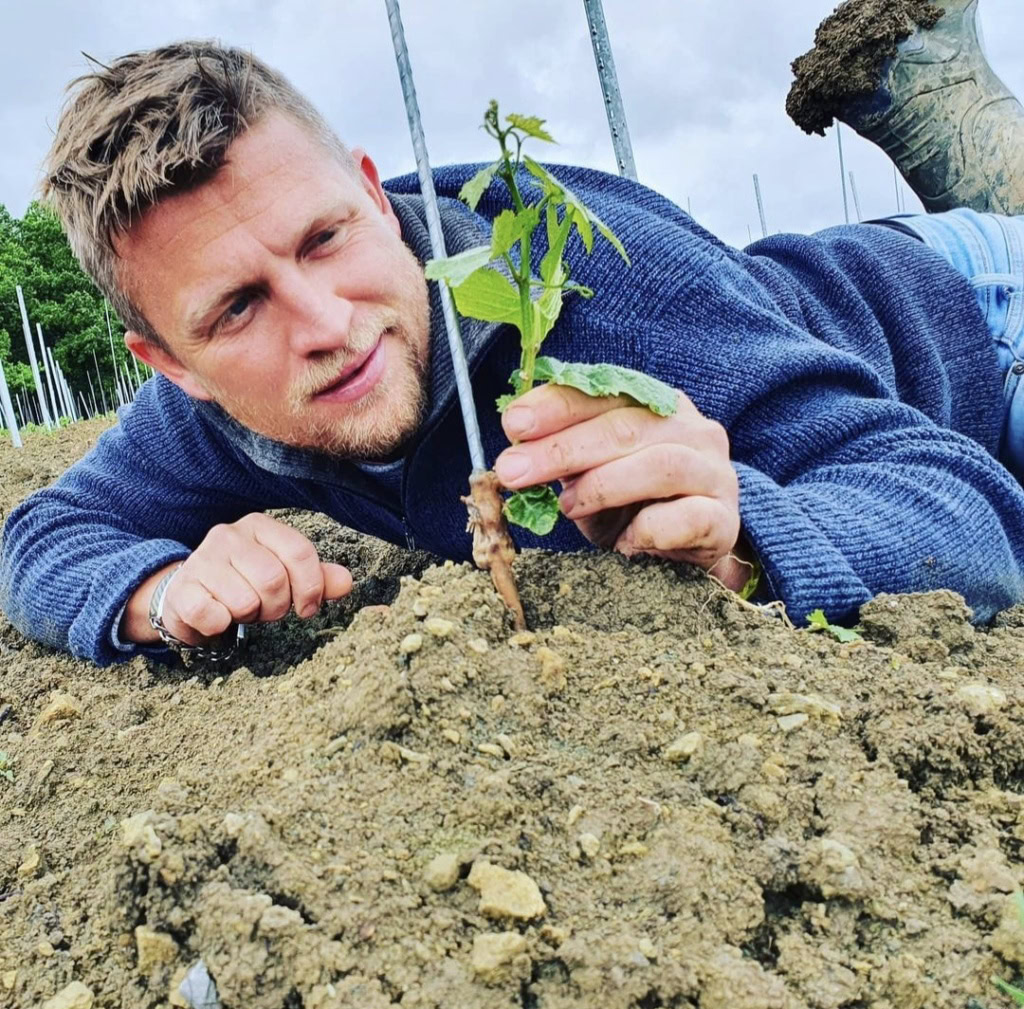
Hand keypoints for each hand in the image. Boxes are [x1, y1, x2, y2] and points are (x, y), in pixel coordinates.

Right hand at [121, 513, 352, 644]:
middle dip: (276, 607)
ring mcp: (202, 560)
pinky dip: (220, 626)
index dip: (311, 587)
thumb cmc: (245, 583)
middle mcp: (229, 535)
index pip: (300, 552)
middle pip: (274, 580)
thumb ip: (317, 578)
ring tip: (239, 609)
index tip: (307, 608)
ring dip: (248, 617)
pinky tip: (217, 617)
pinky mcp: (182, 588)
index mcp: (260, 527)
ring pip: (245, 601)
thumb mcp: (285, 576)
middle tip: (265, 609)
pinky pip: (213, 616)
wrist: (190, 594)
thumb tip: (346, 582)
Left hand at [494, 384, 752, 590]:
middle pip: (626, 426)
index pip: (604, 392)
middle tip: (514, 471)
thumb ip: (561, 455)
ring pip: (661, 464)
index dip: (555, 405)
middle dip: (562, 448)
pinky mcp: (723, 520)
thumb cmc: (633, 505)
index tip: (513, 424)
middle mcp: (692, 430)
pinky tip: (622, 544)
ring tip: (566, 507)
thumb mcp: (591, 472)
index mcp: (656, 405)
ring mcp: (715, 473)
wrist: (689, 552)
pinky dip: (648, 529)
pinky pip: (688, 517)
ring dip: (602, 485)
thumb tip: (512, 456)